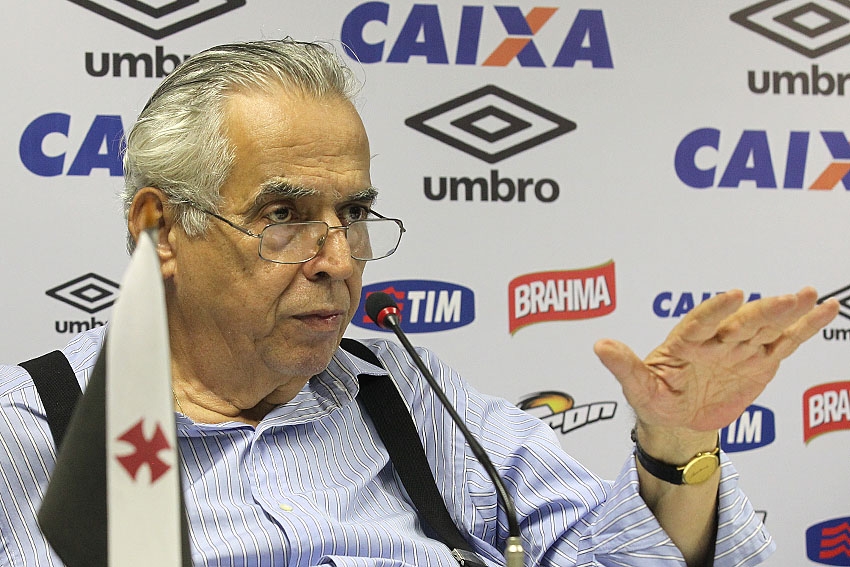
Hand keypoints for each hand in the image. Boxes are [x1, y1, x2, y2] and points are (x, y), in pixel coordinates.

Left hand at [593, 287, 837, 456]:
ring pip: (766, 328)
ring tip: (808, 295)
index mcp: (685, 343)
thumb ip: (624, 367)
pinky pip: (785, 342)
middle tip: (787, 297)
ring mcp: (741, 348)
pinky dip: (805, 327)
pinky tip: (825, 309)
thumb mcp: (638, 387)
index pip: (702, 323)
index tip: (734, 295)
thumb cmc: (656, 399)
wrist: (678, 421)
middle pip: (741, 323)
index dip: (717, 310)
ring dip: (787, 313)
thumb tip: (599, 345)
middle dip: (763, 311)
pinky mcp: (760, 360)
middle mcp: (716, 340)